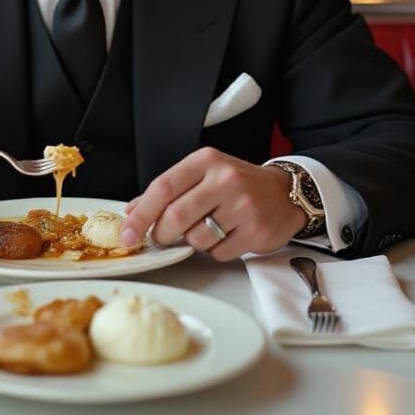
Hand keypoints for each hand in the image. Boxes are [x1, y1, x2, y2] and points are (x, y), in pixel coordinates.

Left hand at [118, 148, 305, 260]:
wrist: (285, 192)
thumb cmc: (238, 184)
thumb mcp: (203, 174)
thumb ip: (169, 190)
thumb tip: (132, 211)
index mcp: (206, 161)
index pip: (163, 187)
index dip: (141, 214)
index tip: (128, 233)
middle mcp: (225, 179)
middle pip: (176, 216)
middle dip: (163, 234)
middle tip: (163, 238)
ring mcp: (243, 205)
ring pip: (197, 239)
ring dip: (194, 242)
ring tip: (209, 229)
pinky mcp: (257, 230)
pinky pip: (219, 253)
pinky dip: (216, 251)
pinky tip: (228, 236)